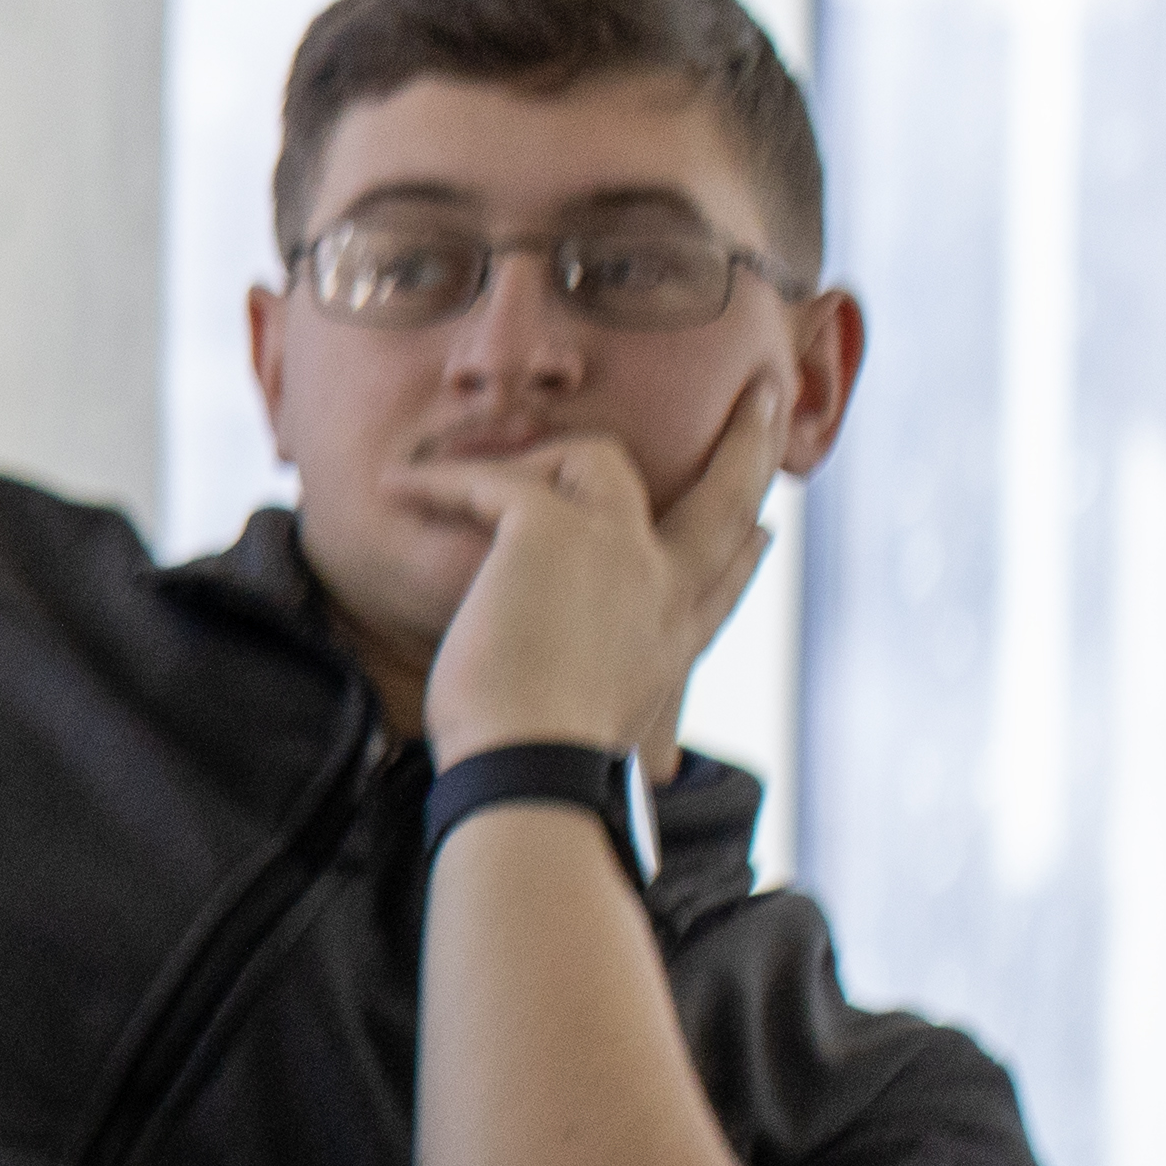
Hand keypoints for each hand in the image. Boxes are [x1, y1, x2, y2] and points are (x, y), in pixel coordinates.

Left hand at [408, 370, 785, 764]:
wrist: (531, 771)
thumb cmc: (543, 773)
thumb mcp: (611, 742)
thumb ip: (630, 726)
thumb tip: (658, 771)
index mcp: (674, 639)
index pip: (723, 580)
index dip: (746, 554)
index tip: (766, 531)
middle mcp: (663, 586)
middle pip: (725, 497)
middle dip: (750, 442)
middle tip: (764, 392)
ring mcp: (618, 549)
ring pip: (600, 457)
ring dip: (532, 457)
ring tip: (459, 477)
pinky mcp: (551, 530)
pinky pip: (494, 481)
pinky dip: (442, 482)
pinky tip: (399, 486)